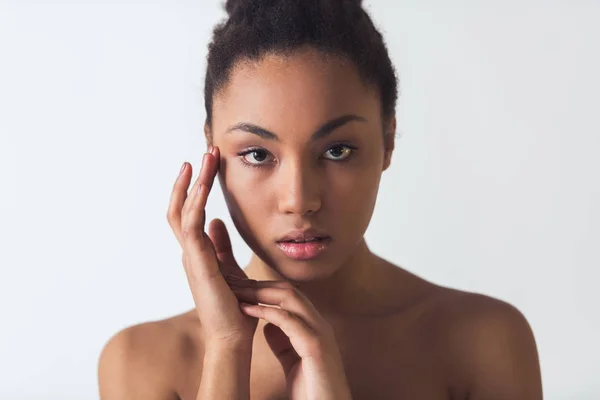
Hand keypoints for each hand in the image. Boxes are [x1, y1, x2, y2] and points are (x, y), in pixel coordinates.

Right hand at [167, 146, 256, 347]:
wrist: (233, 336)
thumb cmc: (233, 306)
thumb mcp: (228, 267)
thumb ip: (220, 245)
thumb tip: (216, 221)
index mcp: (196, 252)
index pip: (188, 212)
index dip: (193, 188)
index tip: (205, 164)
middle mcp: (189, 251)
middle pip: (181, 206)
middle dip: (191, 178)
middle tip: (205, 153)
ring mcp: (190, 256)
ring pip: (183, 211)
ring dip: (193, 183)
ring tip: (204, 159)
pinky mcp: (197, 262)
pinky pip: (191, 225)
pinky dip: (195, 203)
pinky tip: (203, 185)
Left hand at [228, 279, 352, 399]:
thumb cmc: (312, 391)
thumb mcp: (293, 362)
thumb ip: (284, 343)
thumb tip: (268, 326)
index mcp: (314, 327)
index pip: (290, 296)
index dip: (265, 288)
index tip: (241, 287)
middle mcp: (319, 325)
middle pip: (289, 291)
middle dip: (260, 284)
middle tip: (235, 282)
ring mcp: (320, 333)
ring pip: (290, 298)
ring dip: (260, 291)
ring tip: (237, 290)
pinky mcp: (315, 346)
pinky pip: (288, 320)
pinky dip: (265, 311)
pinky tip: (247, 310)